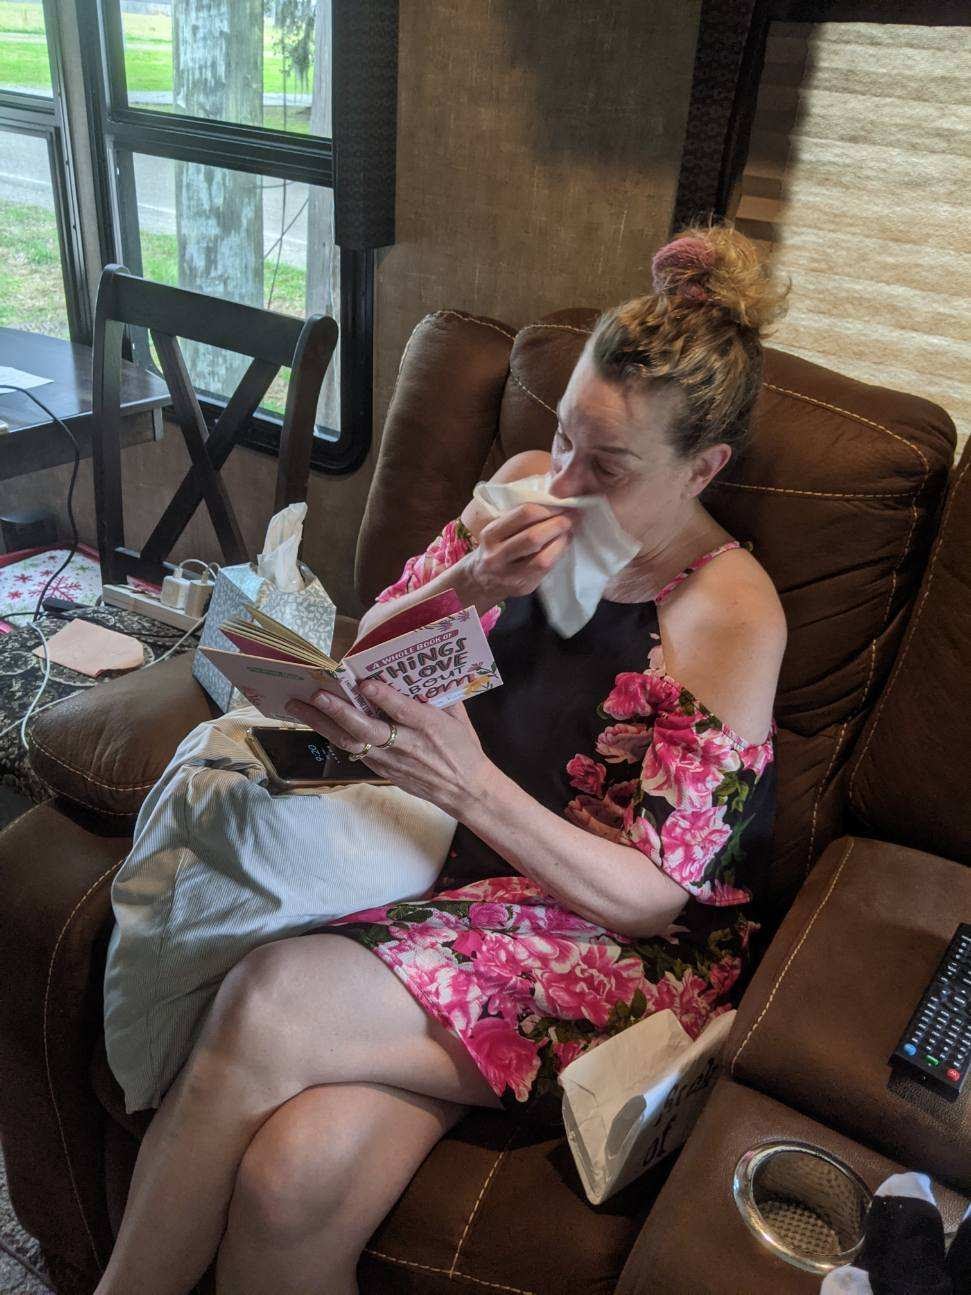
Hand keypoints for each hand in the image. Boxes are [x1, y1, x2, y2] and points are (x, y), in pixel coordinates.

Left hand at [285, 679, 494, 816]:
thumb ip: (437, 694)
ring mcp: (390, 760)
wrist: (464, 790)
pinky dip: (333, 735)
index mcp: (428, 727)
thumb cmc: (463, 748)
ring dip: (322, 724)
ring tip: (298, 706)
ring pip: (351, 742)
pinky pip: (354, 751)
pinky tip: (316, 722)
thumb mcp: (458, 717)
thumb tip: (417, 669)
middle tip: (316, 694)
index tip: (363, 682)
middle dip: (339, 711)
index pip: (401, 711)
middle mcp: (405, 745)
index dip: (382, 697)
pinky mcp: (382, 770)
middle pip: (366, 729)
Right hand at [467, 502, 573, 604]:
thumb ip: (518, 518)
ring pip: (542, 558)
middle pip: (533, 537)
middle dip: (557, 524)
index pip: (523, 514)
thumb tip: (553, 501)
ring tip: (568, 531)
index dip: (547, 507)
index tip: (561, 502)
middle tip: (571, 517)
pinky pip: (545, 570)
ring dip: (561, 541)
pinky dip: (558, 554)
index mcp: (490, 534)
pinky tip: (563, 545)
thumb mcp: (498, 530)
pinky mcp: (522, 586)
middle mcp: (496, 555)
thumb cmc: (496, 548)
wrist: (481, 580)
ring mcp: (509, 574)